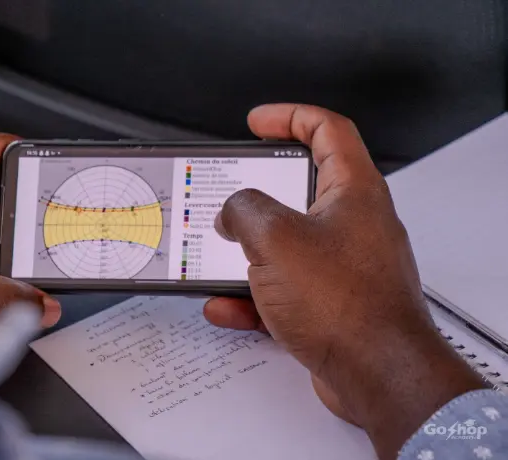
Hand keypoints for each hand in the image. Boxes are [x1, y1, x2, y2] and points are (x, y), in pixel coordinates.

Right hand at [203, 104, 485, 458]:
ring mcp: (343, 264)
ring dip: (248, 253)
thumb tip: (232, 212)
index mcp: (353, 191)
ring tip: (220, 258)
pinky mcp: (331, 302)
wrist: (376, 374)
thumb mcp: (276, 238)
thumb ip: (243, 210)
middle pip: (300, 189)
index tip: (257, 122)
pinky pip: (282, 288)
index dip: (289, 117)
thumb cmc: (347, 305)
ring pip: (285, 244)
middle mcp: (353, 223)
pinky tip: (228, 306)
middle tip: (229, 194)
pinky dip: (252, 296)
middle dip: (257, 195)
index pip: (327, 130)